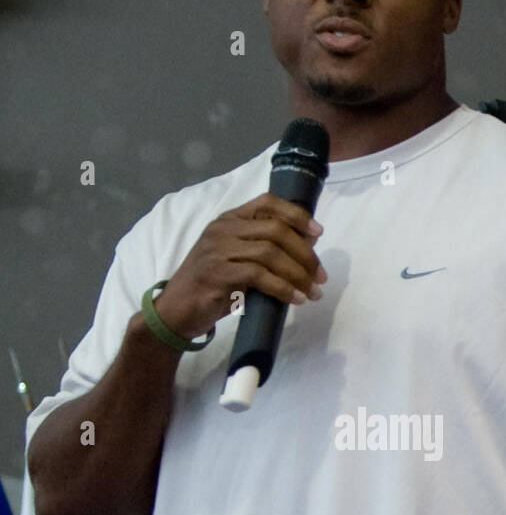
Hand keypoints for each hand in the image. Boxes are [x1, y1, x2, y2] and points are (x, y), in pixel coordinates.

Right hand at [153, 192, 326, 339]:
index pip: (267, 202)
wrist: (175, 311)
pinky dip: (282, 288)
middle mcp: (222, 229)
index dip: (296, 215)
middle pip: (275, 229)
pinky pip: (259, 275)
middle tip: (320, 276)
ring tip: (312, 292)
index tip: (318, 233)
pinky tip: (294, 299)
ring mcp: (218, 250)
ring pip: (270, 253)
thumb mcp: (238, 260)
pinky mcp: (217, 273)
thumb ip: (265, 249)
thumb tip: (308, 243)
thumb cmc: (211, 287)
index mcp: (229, 220)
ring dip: (298, 274)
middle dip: (305, 254)